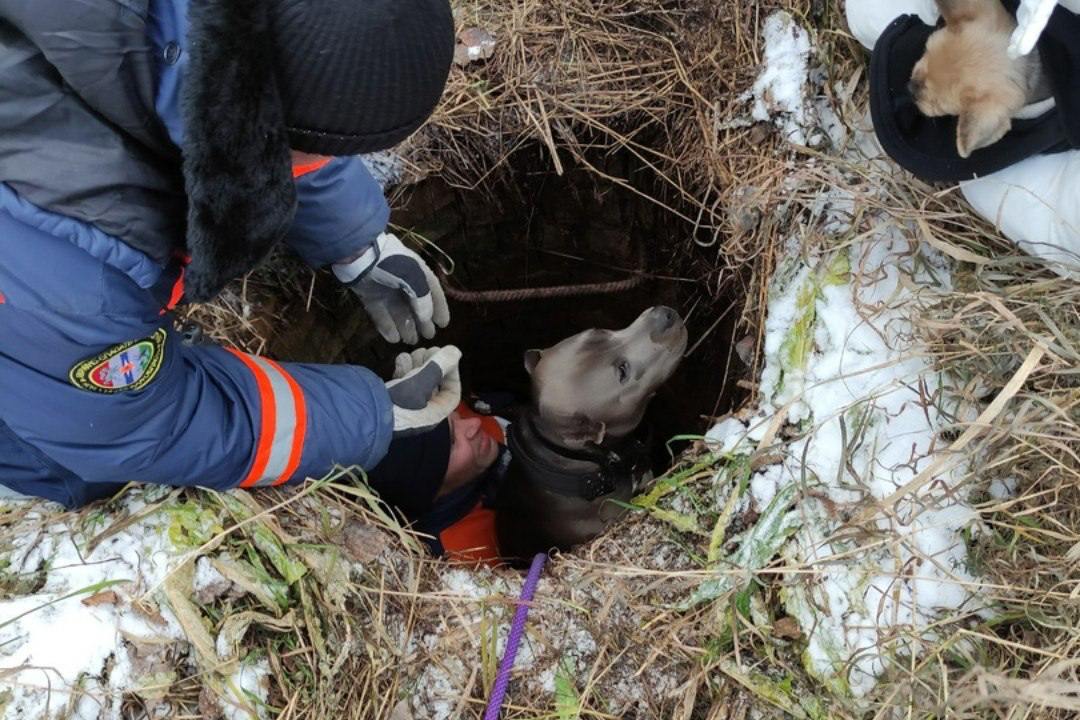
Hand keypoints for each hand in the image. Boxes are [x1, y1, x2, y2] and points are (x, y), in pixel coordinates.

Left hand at [333, 233, 449, 344]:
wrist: (359, 256)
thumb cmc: (391, 264)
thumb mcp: (413, 277)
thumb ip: (423, 299)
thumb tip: (427, 318)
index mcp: (417, 271)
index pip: (433, 291)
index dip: (439, 308)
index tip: (443, 324)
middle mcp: (403, 281)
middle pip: (416, 305)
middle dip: (423, 321)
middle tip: (428, 336)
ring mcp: (385, 289)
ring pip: (398, 311)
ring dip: (405, 326)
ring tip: (411, 341)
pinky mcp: (370, 296)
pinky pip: (380, 314)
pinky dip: (387, 326)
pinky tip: (393, 339)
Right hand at [384, 346, 460, 435]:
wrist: (361, 416)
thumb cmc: (397, 403)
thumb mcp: (420, 383)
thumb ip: (439, 366)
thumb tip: (456, 351)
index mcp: (434, 413)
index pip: (452, 394)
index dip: (452, 374)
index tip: (447, 358)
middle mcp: (422, 410)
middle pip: (434, 384)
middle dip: (432, 365)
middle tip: (426, 352)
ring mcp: (405, 404)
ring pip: (418, 380)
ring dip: (417, 364)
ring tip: (411, 356)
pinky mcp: (390, 397)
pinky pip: (403, 381)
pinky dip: (403, 369)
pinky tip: (399, 363)